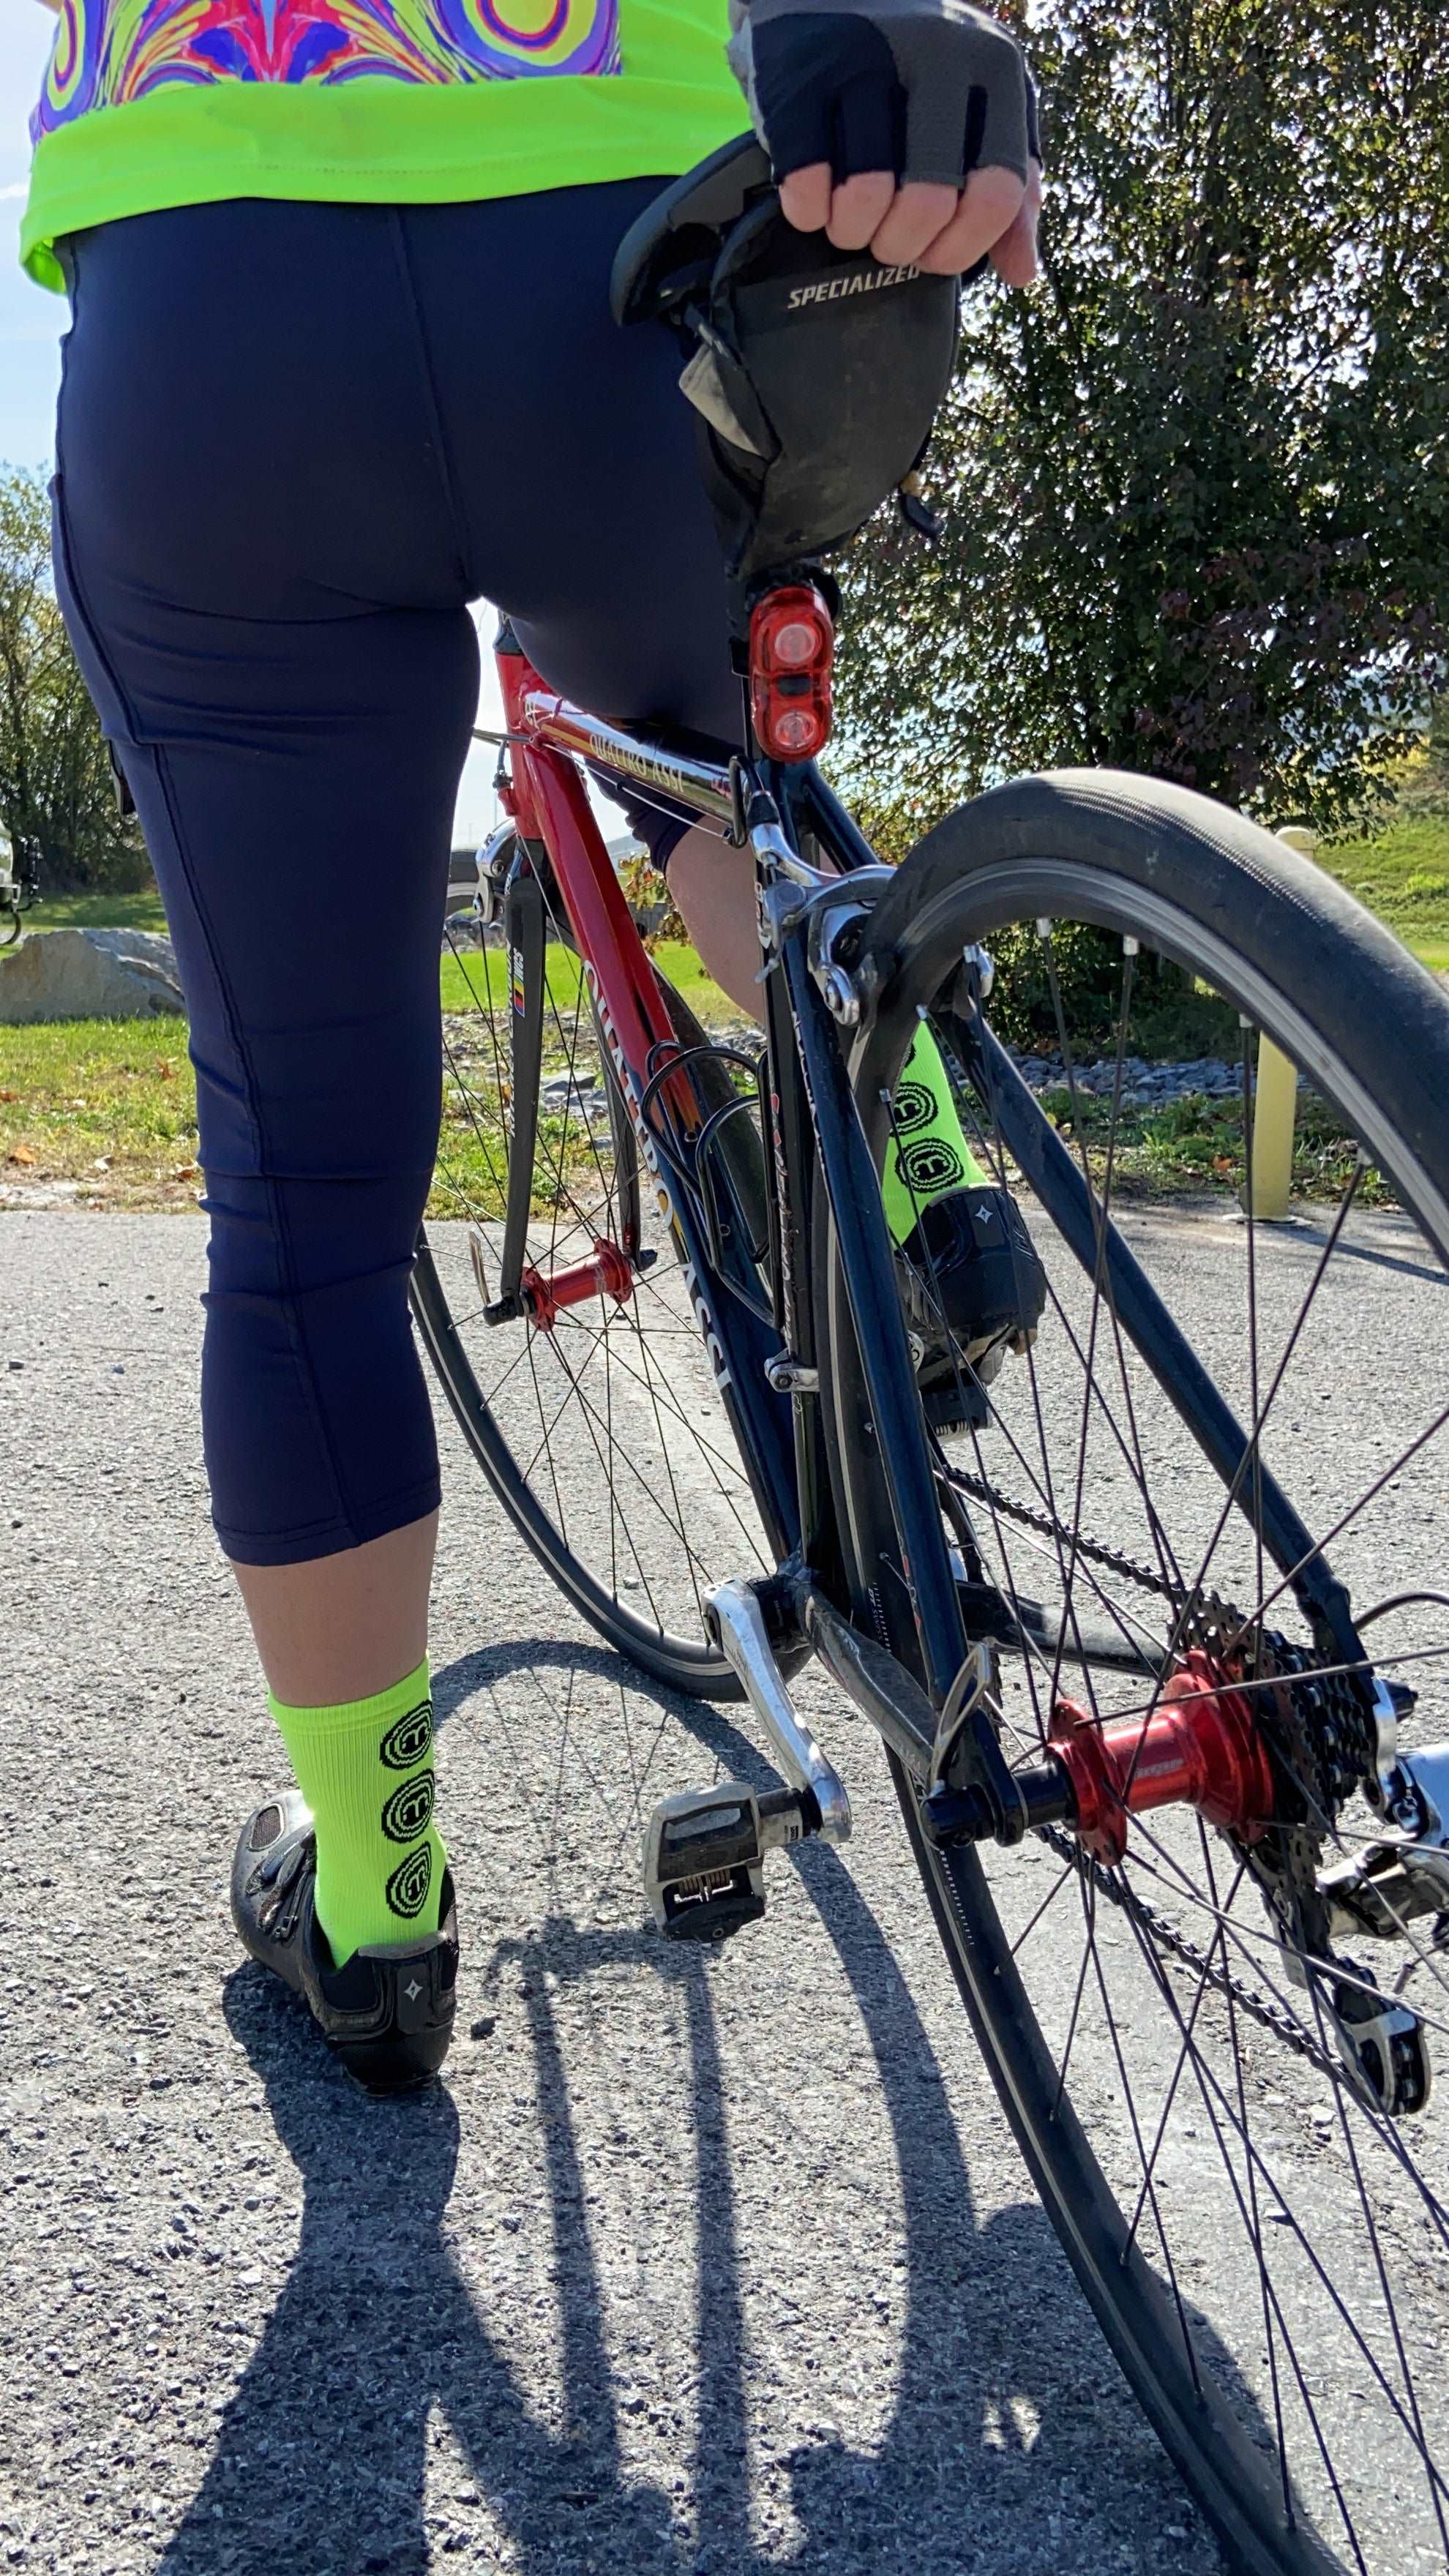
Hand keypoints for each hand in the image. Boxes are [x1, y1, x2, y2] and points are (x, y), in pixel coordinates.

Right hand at [729, 0, 1042, 280]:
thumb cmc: (913, 71)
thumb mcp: (980, 113)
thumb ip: (1012, 191)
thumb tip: (1022, 272)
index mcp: (995, 67)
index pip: (997, 193)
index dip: (962, 247)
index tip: (934, 256)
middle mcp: (937, 51)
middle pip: (928, 203)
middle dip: (901, 246)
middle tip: (884, 240)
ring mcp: (865, 58)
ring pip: (866, 198)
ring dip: (852, 234)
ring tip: (848, 223)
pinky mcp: (798, 76)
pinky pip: (806, 183)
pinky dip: (807, 212)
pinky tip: (813, 202)